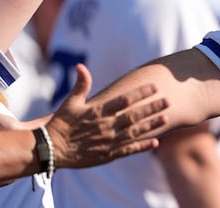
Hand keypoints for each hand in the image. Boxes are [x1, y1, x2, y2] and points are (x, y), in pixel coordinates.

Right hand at [46, 64, 167, 168]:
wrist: (51, 150)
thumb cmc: (61, 124)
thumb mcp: (70, 103)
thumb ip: (80, 85)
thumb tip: (80, 66)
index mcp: (98, 112)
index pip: (124, 100)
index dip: (141, 93)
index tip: (155, 87)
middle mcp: (106, 126)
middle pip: (134, 115)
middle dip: (152, 108)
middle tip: (168, 101)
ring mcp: (108, 141)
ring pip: (134, 132)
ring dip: (151, 125)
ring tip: (166, 118)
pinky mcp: (107, 154)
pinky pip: (128, 150)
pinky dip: (142, 146)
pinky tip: (156, 142)